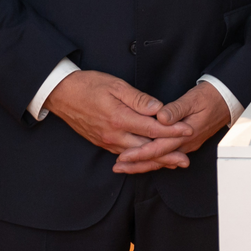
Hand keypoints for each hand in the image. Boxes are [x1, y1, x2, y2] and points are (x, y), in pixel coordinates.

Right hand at [43, 69, 191, 169]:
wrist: (62, 94)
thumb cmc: (89, 85)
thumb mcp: (116, 85)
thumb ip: (139, 99)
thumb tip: (159, 109)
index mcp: (120, 118)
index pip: (152, 128)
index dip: (172, 131)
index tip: (188, 130)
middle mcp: (114, 134)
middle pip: (146, 148)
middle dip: (167, 154)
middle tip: (185, 160)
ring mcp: (107, 141)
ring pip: (136, 155)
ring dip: (155, 160)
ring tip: (172, 164)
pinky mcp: (102, 143)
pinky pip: (124, 154)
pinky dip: (139, 159)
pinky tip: (148, 160)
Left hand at [111, 81, 234, 173]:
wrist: (228, 100)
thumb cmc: (210, 96)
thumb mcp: (193, 98)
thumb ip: (176, 109)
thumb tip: (161, 118)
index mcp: (186, 133)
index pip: (159, 147)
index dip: (140, 153)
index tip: (124, 156)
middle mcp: (186, 143)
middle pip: (158, 159)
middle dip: (137, 165)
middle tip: (118, 167)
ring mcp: (187, 145)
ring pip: (163, 160)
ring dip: (143, 164)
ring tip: (125, 166)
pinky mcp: (187, 143)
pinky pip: (168, 155)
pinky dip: (154, 160)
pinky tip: (144, 160)